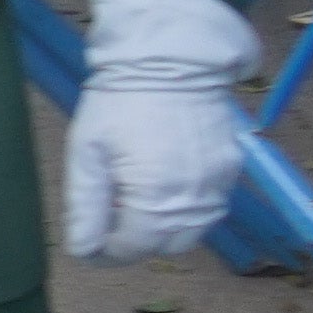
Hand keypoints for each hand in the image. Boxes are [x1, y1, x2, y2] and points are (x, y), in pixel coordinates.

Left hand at [65, 0, 251, 258]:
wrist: (168, 60)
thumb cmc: (118, 102)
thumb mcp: (87, 152)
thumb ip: (86, 206)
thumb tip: (82, 251)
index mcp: (156, 198)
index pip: (133, 248)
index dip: (107, 251)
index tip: (88, 243)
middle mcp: (195, 199)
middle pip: (166, 245)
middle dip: (136, 239)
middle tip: (110, 214)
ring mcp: (219, 185)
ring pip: (193, 230)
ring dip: (164, 226)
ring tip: (134, 194)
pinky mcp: (231, 170)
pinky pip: (211, 207)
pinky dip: (187, 208)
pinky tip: (162, 182)